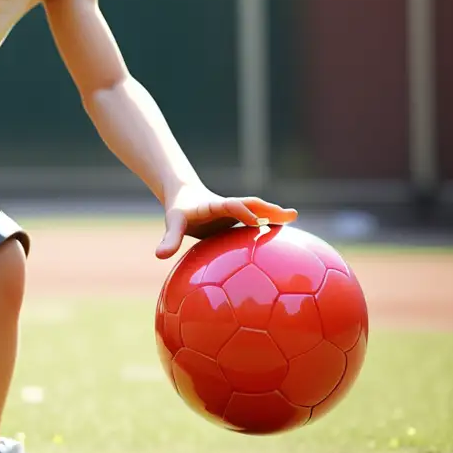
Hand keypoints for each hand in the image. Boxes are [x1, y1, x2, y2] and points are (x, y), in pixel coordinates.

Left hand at [156, 183, 297, 258]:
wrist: (185, 196)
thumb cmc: (179, 212)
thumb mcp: (173, 223)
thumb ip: (169, 239)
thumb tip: (158, 257)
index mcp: (214, 205)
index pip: (229, 205)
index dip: (241, 210)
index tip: (253, 219)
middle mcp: (228, 206)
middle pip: (251, 204)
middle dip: (268, 209)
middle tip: (289, 215)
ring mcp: (236, 211)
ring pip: (259, 210)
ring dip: (275, 214)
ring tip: (294, 217)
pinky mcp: (239, 218)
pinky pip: (258, 219)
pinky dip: (271, 223)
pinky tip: (286, 231)